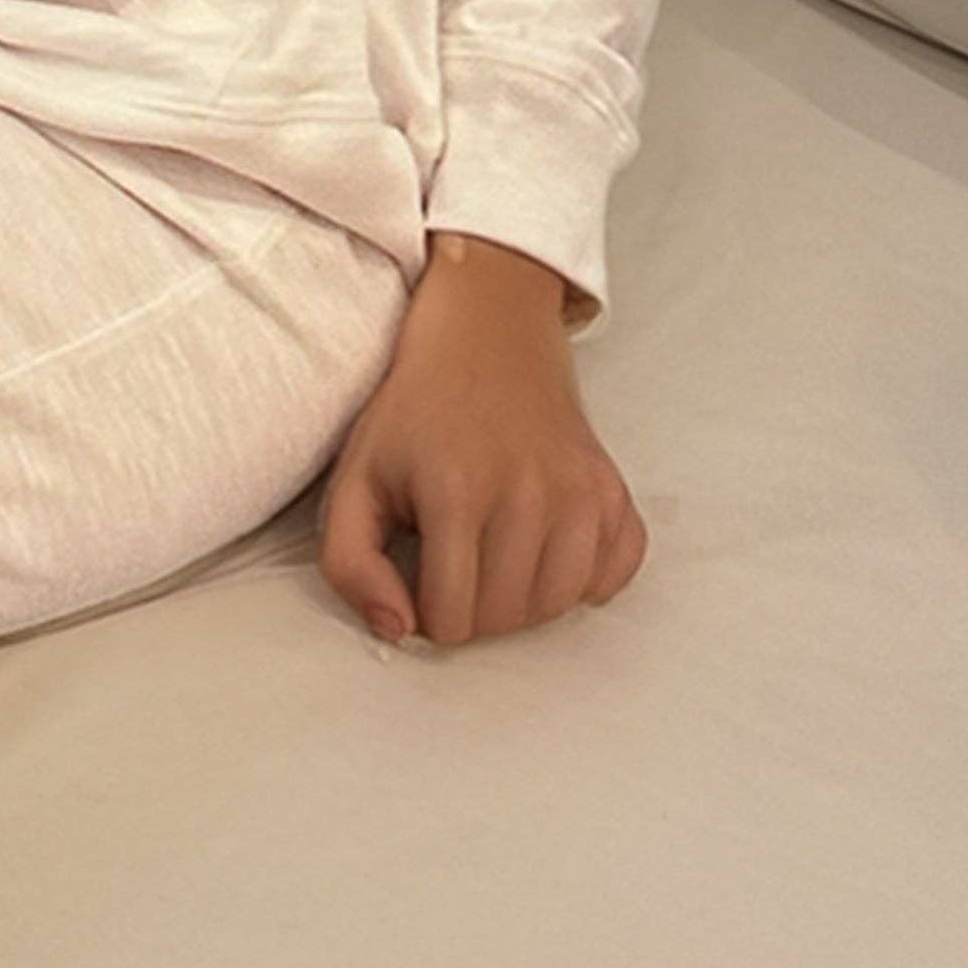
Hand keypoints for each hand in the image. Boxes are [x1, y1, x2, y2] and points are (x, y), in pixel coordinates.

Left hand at [318, 239, 647, 647]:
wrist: (484, 339)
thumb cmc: (413, 415)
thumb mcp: (353, 483)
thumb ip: (351, 566)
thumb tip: (396, 629)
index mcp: (457, 494)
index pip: (451, 620)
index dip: (425, 615)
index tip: (417, 581)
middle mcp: (528, 494)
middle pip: (505, 619)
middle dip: (471, 613)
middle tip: (453, 569)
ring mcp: (580, 490)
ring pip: (558, 604)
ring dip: (522, 602)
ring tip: (493, 562)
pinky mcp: (612, 487)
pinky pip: (615, 571)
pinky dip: (584, 578)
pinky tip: (546, 552)